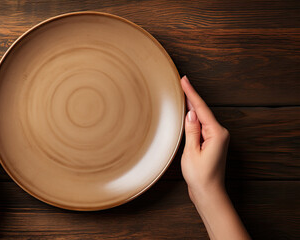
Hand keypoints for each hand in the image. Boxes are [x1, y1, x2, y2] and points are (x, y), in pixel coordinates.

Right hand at [180, 76, 228, 200]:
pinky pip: (202, 126)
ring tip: (182, 94)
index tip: (185, 80)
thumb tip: (191, 113)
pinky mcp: (212, 143)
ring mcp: (217, 138)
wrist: (209, 193)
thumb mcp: (192, 152)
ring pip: (202, 118)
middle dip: (191, 97)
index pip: (201, 108)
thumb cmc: (200, 176)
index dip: (191, 93)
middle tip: (182, 82)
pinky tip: (188, 114)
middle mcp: (220, 133)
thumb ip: (192, 131)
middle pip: (203, 111)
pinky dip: (194, 119)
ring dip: (192, 107)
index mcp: (216, 134)